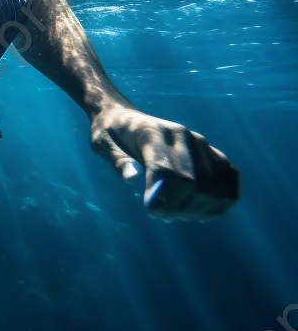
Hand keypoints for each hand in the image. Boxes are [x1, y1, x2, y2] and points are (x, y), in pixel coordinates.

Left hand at [90, 104, 238, 219]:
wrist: (122, 115)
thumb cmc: (109, 133)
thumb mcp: (101, 144)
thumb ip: (116, 161)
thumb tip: (131, 178)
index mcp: (152, 132)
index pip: (166, 170)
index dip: (161, 197)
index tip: (151, 211)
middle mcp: (181, 135)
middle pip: (193, 181)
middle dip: (179, 207)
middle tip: (162, 215)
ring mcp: (198, 142)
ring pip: (214, 183)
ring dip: (199, 207)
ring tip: (178, 213)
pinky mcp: (208, 150)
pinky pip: (229, 175)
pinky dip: (223, 198)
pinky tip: (204, 211)